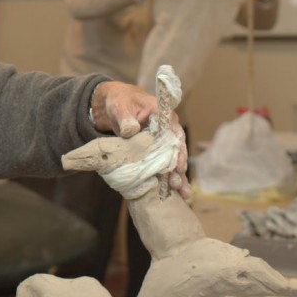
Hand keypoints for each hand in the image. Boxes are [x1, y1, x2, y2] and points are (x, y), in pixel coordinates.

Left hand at [89, 81, 190, 198]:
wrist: (114, 106)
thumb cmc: (120, 102)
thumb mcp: (121, 106)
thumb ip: (126, 118)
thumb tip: (131, 130)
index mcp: (162, 115)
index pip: (174, 133)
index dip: (177, 150)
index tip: (177, 166)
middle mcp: (166, 130)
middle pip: (176, 150)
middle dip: (178, 168)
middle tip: (176, 184)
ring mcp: (161, 142)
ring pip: (173, 160)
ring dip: (177, 177)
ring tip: (182, 194)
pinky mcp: (154, 152)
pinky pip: (163, 166)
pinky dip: (168, 178)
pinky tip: (176, 193)